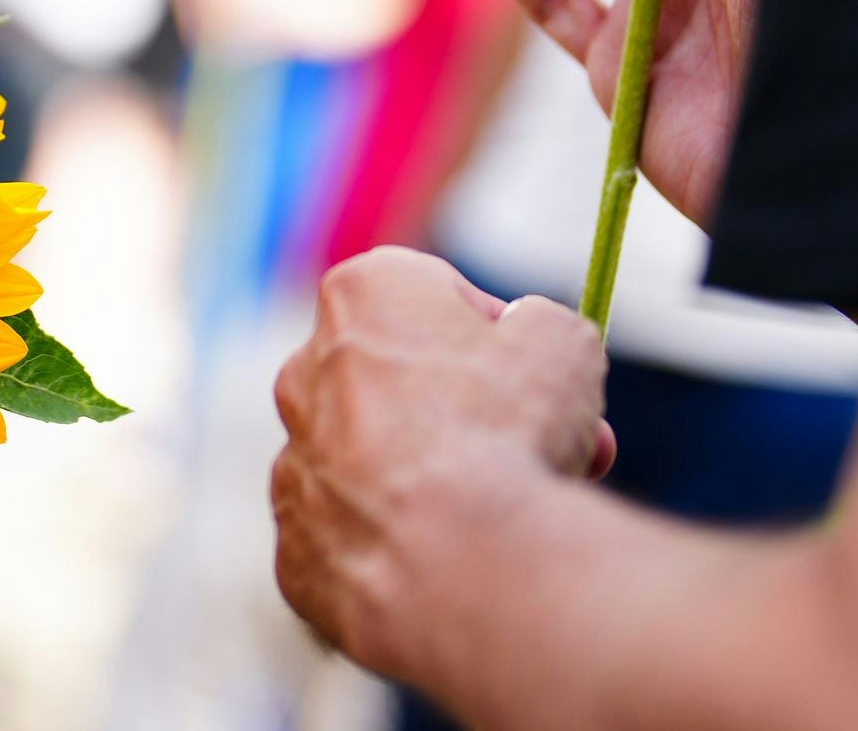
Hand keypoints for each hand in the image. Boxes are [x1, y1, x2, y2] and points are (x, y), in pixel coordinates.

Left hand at [271, 248, 610, 686]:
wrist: (450, 559)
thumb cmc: (504, 429)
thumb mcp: (563, 343)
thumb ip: (543, 326)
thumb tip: (536, 338)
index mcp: (362, 294)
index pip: (438, 296)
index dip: (502, 339)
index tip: (541, 379)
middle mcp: (307, 369)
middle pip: (408, 384)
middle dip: (479, 415)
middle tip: (551, 452)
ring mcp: (294, 463)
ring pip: (383, 463)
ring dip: (442, 480)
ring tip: (512, 517)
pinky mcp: (296, 546)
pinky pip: (362, 536)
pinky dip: (406, 545)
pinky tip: (457, 563)